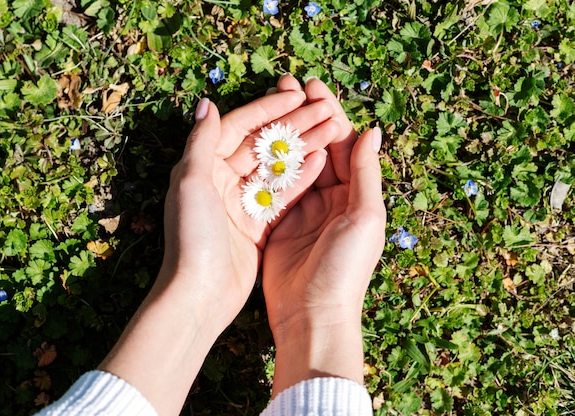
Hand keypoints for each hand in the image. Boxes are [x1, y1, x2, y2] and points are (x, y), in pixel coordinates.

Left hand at [161, 90, 339, 326]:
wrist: (200, 294)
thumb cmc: (192, 237)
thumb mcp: (192, 183)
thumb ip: (202, 141)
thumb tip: (207, 103)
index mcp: (203, 167)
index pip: (238, 127)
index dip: (267, 109)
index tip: (296, 95)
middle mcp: (221, 181)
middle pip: (261, 145)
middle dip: (292, 126)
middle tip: (324, 109)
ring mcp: (240, 203)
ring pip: (275, 167)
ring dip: (302, 147)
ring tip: (332, 128)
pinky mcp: (256, 225)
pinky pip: (282, 195)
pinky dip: (301, 178)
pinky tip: (323, 161)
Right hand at [263, 76, 385, 394]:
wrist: (311, 313)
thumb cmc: (345, 267)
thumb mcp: (364, 216)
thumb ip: (366, 173)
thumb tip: (372, 129)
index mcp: (357, 195)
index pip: (344, 144)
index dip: (331, 114)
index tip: (313, 86)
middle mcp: (332, 199)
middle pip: (320, 148)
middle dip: (306, 116)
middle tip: (288, 84)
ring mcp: (304, 209)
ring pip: (297, 162)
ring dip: (287, 133)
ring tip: (272, 102)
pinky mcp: (280, 222)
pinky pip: (276, 185)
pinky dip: (270, 162)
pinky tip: (258, 138)